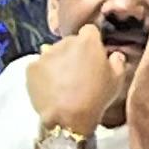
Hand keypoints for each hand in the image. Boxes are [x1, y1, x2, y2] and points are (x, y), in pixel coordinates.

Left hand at [29, 21, 127, 135]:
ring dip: (57, 62)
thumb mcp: (117, 80)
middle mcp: (65, 42)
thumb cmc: (96, 97)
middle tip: (78, 71)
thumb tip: (114, 55)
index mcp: (88, 41)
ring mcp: (45, 54)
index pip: (89, 30)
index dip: (92, 41)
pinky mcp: (31, 68)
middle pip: (70, 42)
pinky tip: (50, 87)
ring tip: (62, 82)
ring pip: (53, 53)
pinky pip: (39, 66)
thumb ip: (118, 61)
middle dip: (73, 52)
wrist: (67, 118)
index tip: (93, 54)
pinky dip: (43, 73)